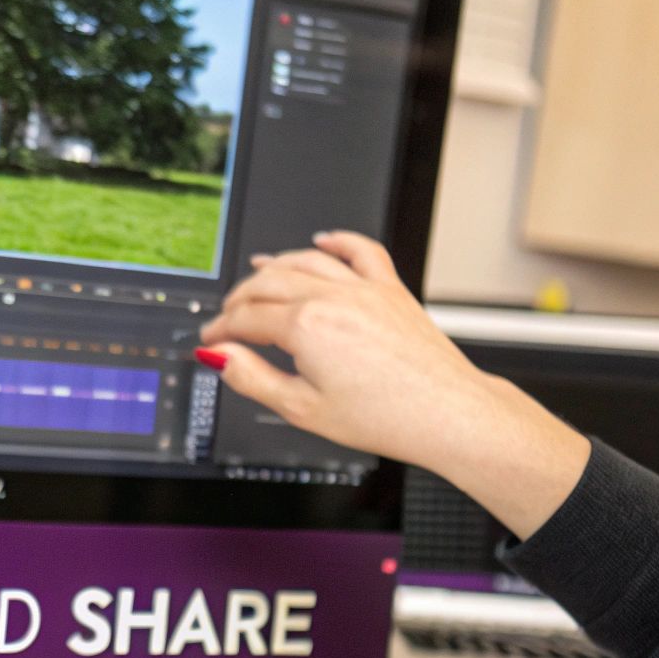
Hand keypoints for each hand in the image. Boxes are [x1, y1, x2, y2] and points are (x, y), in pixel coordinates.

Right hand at [197, 231, 588, 537]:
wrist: (447, 413)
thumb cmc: (387, 417)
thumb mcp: (303, 409)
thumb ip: (253, 379)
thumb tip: (221, 358)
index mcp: (306, 327)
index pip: (246, 318)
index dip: (220, 329)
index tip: (211, 341)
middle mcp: (334, 298)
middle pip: (268, 283)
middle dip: (239, 299)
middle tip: (227, 317)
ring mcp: (364, 289)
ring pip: (306, 261)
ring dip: (274, 266)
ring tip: (256, 274)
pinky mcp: (392, 289)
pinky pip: (362, 250)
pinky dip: (338, 241)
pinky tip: (323, 240)